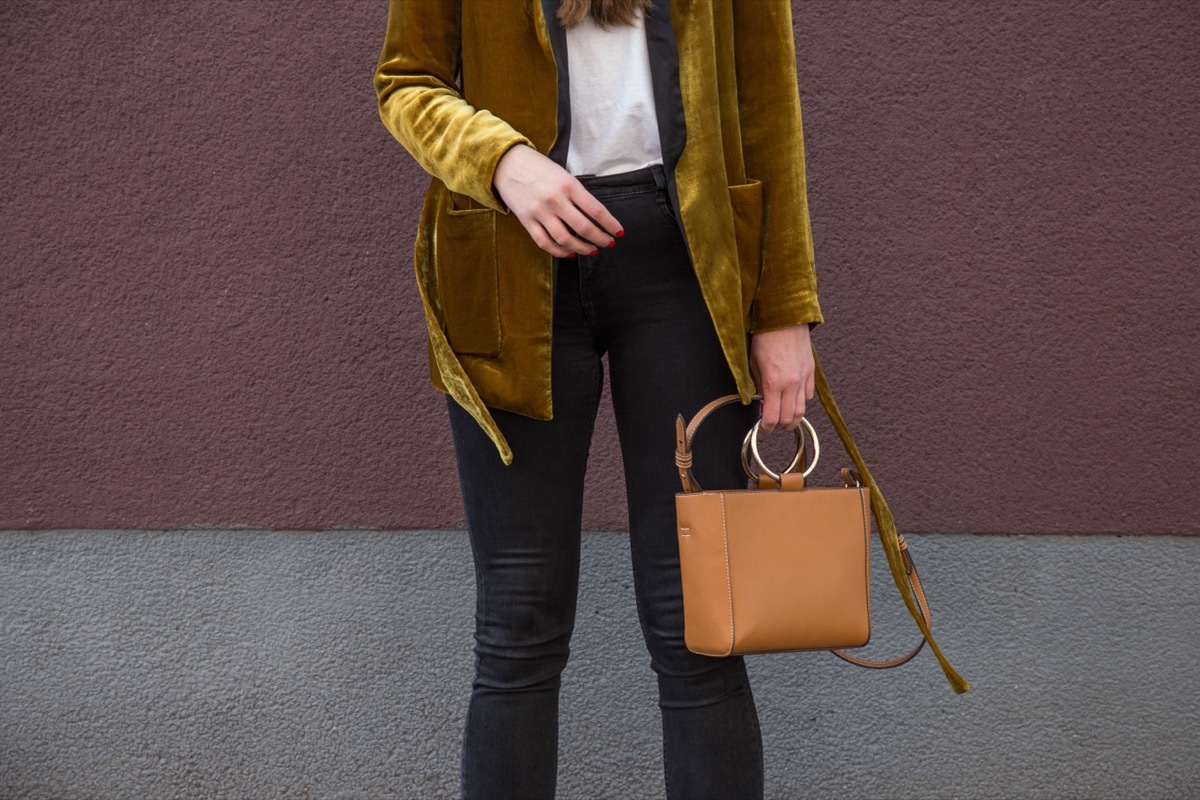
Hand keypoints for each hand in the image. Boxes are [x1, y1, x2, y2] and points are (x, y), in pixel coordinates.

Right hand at [493, 145, 622, 257]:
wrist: (507, 163)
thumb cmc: (539, 168)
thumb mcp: (563, 174)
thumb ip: (578, 194)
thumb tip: (595, 216)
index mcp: (568, 185)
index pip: (595, 209)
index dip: (610, 224)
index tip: (618, 232)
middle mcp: (555, 199)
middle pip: (583, 227)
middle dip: (600, 238)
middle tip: (608, 243)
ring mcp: (540, 211)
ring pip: (565, 238)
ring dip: (581, 248)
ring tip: (591, 250)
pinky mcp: (527, 220)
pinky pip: (545, 242)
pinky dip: (559, 251)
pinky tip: (569, 253)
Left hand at [749, 324, 814, 433]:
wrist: (784, 319)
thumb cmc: (765, 338)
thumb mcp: (753, 364)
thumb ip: (757, 386)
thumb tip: (760, 402)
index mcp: (773, 383)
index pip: (772, 417)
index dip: (766, 428)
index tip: (763, 428)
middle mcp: (791, 384)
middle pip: (789, 418)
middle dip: (780, 426)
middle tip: (773, 426)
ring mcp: (803, 378)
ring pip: (802, 410)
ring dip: (793, 419)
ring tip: (785, 419)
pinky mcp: (811, 372)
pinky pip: (808, 395)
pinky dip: (801, 402)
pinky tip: (793, 399)